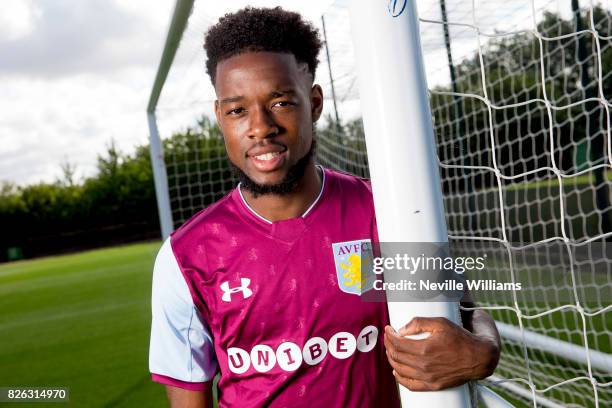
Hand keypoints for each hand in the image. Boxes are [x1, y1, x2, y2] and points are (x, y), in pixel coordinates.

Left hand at [383, 316, 499, 390]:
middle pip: (396, 356)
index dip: (389, 335)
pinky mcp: (432, 385)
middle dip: (388, 344)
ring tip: (391, 349)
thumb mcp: (441, 323)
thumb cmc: (461, 338)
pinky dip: (399, 378)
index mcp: (424, 349)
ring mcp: (427, 377)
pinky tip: (397, 371)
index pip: (397, 343)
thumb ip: (419, 323)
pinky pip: (410, 385)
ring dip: (391, 358)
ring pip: (399, 369)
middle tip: (389, 337)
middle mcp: (424, 365)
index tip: (388, 329)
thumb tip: (402, 329)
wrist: (478, 358)